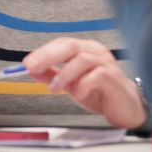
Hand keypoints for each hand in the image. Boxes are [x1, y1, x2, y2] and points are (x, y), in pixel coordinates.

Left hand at [22, 38, 145, 128]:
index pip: (61, 44)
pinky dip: (83, 84)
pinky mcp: (114, 78)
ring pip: (82, 59)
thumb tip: (30, 69)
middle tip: (33, 68)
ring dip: (64, 74)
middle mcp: (96, 52)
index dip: (43, 52)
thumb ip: (51, 75)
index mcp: (85, 49)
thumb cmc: (99, 92)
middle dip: (48, 56)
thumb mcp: (69, 84)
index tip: (27, 63)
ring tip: (55, 88)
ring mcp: (107, 63)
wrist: (124, 108)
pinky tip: (79, 94)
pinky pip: (97, 75)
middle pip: (70, 46)